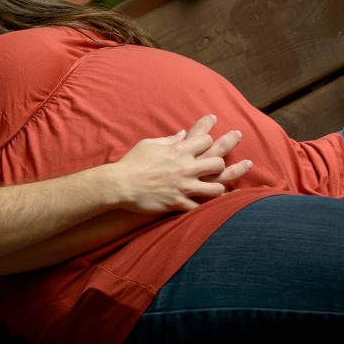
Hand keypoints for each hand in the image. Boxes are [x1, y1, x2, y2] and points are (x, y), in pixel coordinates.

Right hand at [111, 114, 251, 214]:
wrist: (118, 185)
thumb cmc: (131, 162)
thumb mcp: (149, 144)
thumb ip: (169, 140)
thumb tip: (182, 134)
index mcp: (177, 151)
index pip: (205, 140)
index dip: (211, 139)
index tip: (214, 139)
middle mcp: (184, 167)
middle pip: (217, 162)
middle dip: (223, 162)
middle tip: (225, 163)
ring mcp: (183, 186)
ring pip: (216, 188)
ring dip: (221, 187)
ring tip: (225, 187)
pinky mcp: (178, 203)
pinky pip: (201, 208)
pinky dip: (212, 209)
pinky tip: (220, 210)